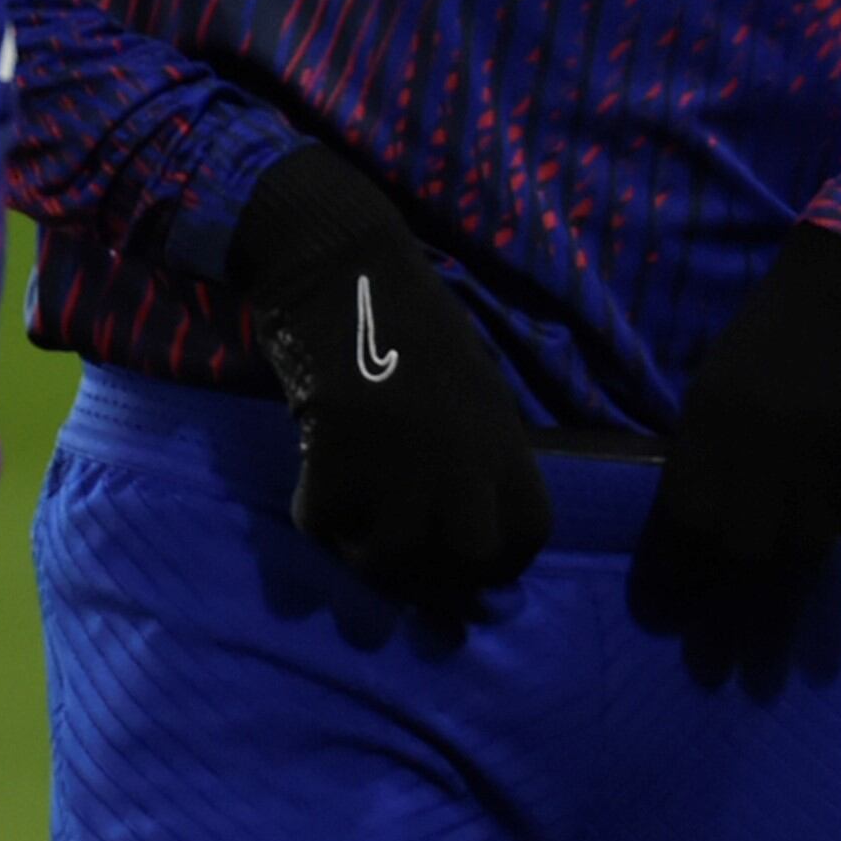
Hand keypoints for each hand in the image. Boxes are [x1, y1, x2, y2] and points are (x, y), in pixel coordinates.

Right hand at [231, 145, 548, 611]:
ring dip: (365, 551)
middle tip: (399, 551)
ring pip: (392, 555)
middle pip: (468, 558)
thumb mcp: (475, 390)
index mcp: (504, 435)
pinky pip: (322, 521)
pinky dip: (313, 512)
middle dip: (433, 572)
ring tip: (352, 525)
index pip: (528, 535)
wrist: (343, 268)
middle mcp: (463, 454)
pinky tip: (313, 484)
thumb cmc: (410, 321)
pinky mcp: (336, 451)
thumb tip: (472, 532)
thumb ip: (481, 458)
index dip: (496, 564)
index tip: (460, 560)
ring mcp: (400, 457)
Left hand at [650, 226, 840, 602]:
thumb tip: (700, 526)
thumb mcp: (718, 385)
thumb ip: (708, 453)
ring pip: (808, 545)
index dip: (691, 553)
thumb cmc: (777, 336)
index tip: (695, 566)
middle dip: (747, 558)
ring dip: (803, 539)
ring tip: (805, 513)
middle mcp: (765, 448)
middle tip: (754, 551)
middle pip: (748, 549)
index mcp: (713, 422)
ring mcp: (827, 456)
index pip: (691, 521)